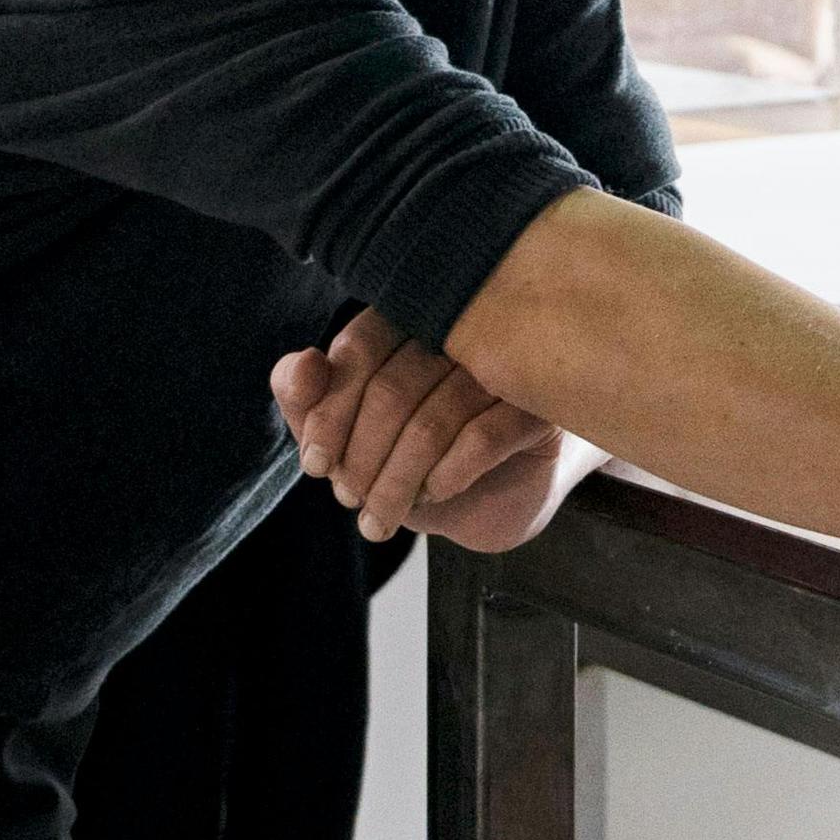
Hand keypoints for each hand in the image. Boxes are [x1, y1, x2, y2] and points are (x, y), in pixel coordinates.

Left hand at [270, 310, 567, 548]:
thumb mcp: (351, 437)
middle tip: (350, 499)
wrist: (498, 495)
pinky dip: (445, 477)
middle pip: (392, 388)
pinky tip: (435, 494)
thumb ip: (309, 402)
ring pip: (433, 421)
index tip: (316, 465)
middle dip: (360, 459)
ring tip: (381, 518)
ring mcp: (504, 366)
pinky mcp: (539, 408)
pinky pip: (482, 438)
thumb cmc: (419, 456)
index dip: (329, 412)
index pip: (359, 347)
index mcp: (410, 321)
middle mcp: (459, 332)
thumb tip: (300, 366)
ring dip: (396, 483)